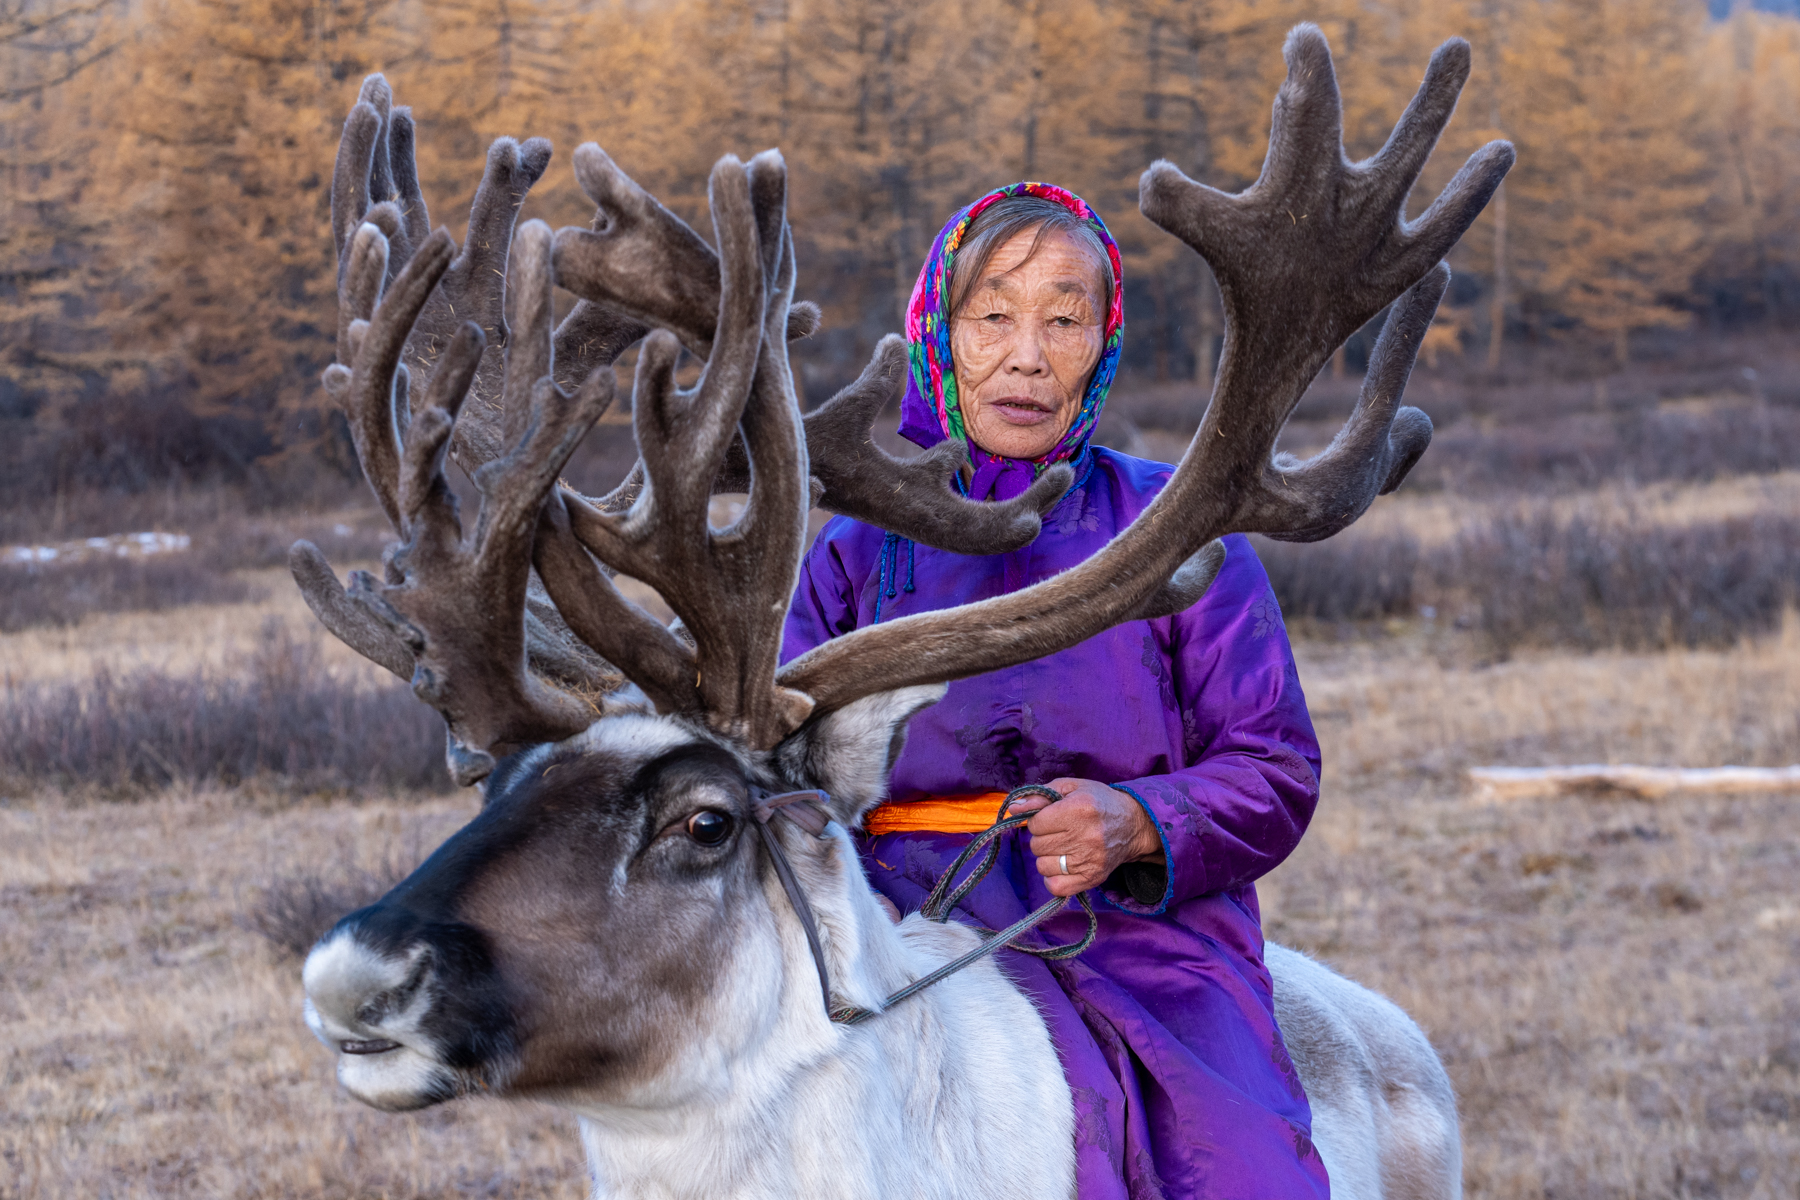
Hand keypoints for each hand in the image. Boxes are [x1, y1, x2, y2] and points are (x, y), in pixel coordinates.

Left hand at [1013, 778, 1164, 897]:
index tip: (1051, 818)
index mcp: (1079, 809)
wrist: (1133, 825)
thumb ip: (1039, 795)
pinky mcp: (1092, 878)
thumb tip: (1013, 809)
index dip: (1038, 820)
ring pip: (1043, 866)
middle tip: (1059, 832)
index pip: (1035, 824)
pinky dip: (1053, 878)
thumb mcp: (1071, 788)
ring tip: (1062, 847)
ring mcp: (1089, 860)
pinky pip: (1056, 887)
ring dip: (1047, 857)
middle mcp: (1085, 836)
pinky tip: (1062, 866)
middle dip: (1042, 838)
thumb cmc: (1098, 802)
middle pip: (1037, 845)